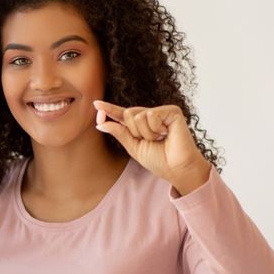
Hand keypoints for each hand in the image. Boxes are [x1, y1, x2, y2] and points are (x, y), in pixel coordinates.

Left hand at [93, 100, 210, 194]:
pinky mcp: (172, 111)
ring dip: (146, 133)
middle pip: (128, 113)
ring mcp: (162, 112)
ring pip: (137, 115)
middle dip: (134, 131)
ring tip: (160, 139)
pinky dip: (155, 129)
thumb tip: (100, 124)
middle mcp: (152, 116)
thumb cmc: (159, 161)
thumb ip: (119, 133)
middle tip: (151, 141)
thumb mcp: (133, 147)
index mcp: (142, 125)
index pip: (123, 115)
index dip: (110, 110)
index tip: (96, 104)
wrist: (177, 168)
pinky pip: (150, 115)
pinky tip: (167, 134)